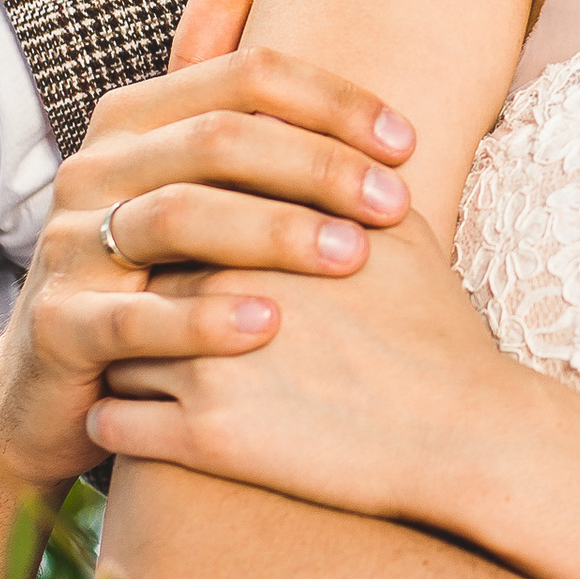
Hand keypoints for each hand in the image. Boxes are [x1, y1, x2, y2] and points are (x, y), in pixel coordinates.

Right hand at [0, 0, 416, 497]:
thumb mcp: (171, 176)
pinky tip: (270, 325)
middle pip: (217, 138)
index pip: (242, 78)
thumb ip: (202, 83)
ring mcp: (65, 247)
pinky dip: (203, 319)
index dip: (331, 102)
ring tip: (352, 256)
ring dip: (275, 232)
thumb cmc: (142, 275)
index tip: (407, 142)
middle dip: (319, 164)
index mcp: (132, 122)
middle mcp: (92, 170)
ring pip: (177, 216)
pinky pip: (133, 318)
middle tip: (395, 203)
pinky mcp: (58, 329)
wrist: (48, 389)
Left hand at [86, 199, 505, 521]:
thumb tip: (294, 138)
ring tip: (134, 366)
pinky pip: (114, 421)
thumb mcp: (395, 227)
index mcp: (255, 228)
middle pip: (130, 272)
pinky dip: (115, 420)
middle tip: (135, 306)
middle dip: (131, 289)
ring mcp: (204, 364)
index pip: (167, 208)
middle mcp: (217, 287)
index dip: (165, 233)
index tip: (164, 255)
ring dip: (118, 355)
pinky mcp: (202, 440)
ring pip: (114, 347)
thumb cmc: (435, 329)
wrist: (465, 433)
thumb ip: (332, 173)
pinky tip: (134, 420)